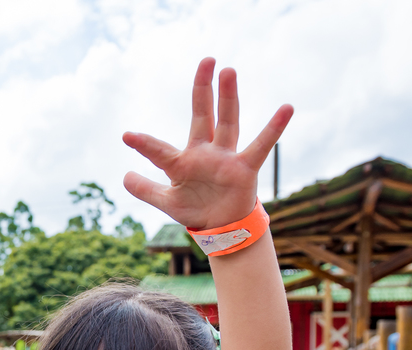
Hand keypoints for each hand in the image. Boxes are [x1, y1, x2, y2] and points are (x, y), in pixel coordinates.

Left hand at [122, 57, 292, 229]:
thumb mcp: (167, 202)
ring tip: (229, 71)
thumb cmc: (196, 208)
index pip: (160, 150)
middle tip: (207, 60)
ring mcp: (225, 158)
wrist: (222, 227)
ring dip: (228, 98)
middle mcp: (205, 153)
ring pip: (227, 122)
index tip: (126, 137)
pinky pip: (261, 147)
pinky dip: (274, 129)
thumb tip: (124, 177)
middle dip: (203, 89)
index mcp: (183, 161)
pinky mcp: (244, 169)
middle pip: (203, 115)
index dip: (145, 145)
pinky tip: (286, 108)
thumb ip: (146, 190)